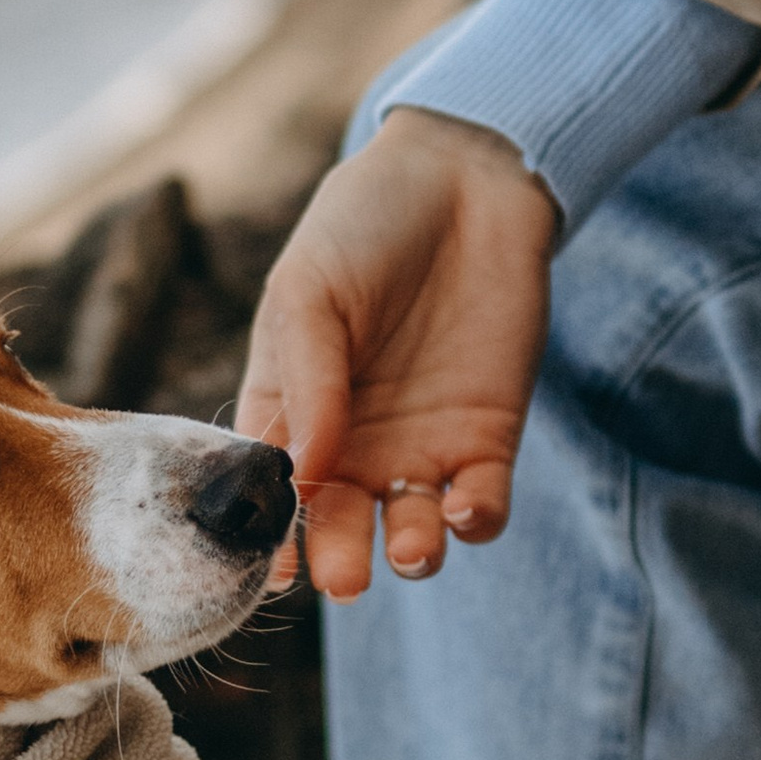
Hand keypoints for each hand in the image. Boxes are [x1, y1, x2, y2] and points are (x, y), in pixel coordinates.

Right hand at [237, 106, 558, 598]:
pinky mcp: (488, 439)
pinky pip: (482, 504)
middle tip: (343, 578)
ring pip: (412, 530)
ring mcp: (421, 447)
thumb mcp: (308, 291)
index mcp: (292, 414)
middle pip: (342, 527)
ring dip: (412, 551)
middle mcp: (351, 446)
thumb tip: (306, 474)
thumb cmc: (363, 227)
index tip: (275, 567)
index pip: (274, 494)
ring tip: (412, 547)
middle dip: (340, 558)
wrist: (465, 180)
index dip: (272, 536)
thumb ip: (307, 381)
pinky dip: (476, 520)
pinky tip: (466, 508)